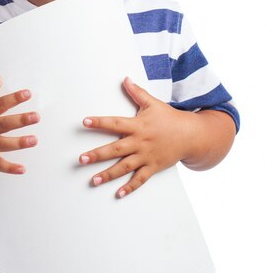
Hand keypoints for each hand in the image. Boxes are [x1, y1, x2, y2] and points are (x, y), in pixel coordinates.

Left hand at [79, 77, 191, 197]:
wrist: (192, 135)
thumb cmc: (170, 118)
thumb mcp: (153, 103)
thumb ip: (137, 93)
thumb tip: (125, 79)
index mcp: (138, 125)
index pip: (115, 123)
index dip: (99, 122)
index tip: (85, 122)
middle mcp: (140, 142)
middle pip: (116, 149)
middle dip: (97, 155)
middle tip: (81, 159)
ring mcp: (146, 156)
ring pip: (125, 167)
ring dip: (108, 174)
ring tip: (93, 180)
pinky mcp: (153, 167)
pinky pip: (140, 179)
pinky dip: (130, 187)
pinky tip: (118, 194)